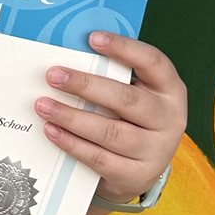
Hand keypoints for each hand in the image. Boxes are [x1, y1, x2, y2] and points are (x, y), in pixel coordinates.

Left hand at [33, 31, 186, 208]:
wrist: (138, 171)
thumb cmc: (128, 119)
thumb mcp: (132, 95)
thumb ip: (112, 77)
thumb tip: (68, 56)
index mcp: (171, 89)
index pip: (153, 62)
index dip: (124, 49)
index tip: (92, 38)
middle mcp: (170, 119)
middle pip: (127, 100)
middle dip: (86, 86)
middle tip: (53, 75)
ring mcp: (156, 150)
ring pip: (110, 132)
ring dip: (72, 117)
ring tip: (43, 105)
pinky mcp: (136, 176)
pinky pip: (99, 158)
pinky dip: (72, 144)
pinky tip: (51, 130)